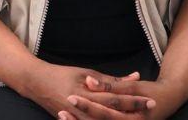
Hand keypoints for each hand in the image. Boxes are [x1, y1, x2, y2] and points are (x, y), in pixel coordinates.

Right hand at [16, 62, 149, 118]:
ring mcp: (78, 117)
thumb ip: (109, 79)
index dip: (134, 100)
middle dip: (133, 111)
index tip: (150, 99)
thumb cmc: (61, 74)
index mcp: (87, 93)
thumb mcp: (85, 73)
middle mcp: (83, 108)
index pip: (116, 98)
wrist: (36, 82)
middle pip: (114, 113)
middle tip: (152, 108)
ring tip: (140, 118)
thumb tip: (133, 77)